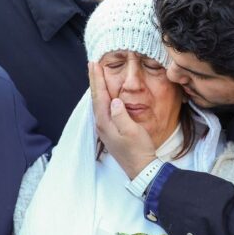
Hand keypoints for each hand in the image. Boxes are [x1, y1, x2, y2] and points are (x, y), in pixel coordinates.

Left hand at [88, 61, 156, 178]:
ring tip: (96, 77)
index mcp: (105, 122)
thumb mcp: (132, 131)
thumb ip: (121, 115)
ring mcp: (105, 130)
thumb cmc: (139, 150)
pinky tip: (105, 97)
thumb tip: (115, 101)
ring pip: (98, 104)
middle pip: (95, 98)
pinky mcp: (110, 132)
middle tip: (92, 65)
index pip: (99, 96)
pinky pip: (103, 110)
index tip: (94, 64)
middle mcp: (101, 125)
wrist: (141, 169)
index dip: (97, 79)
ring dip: (97, 89)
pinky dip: (102, 99)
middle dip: (94, 81)